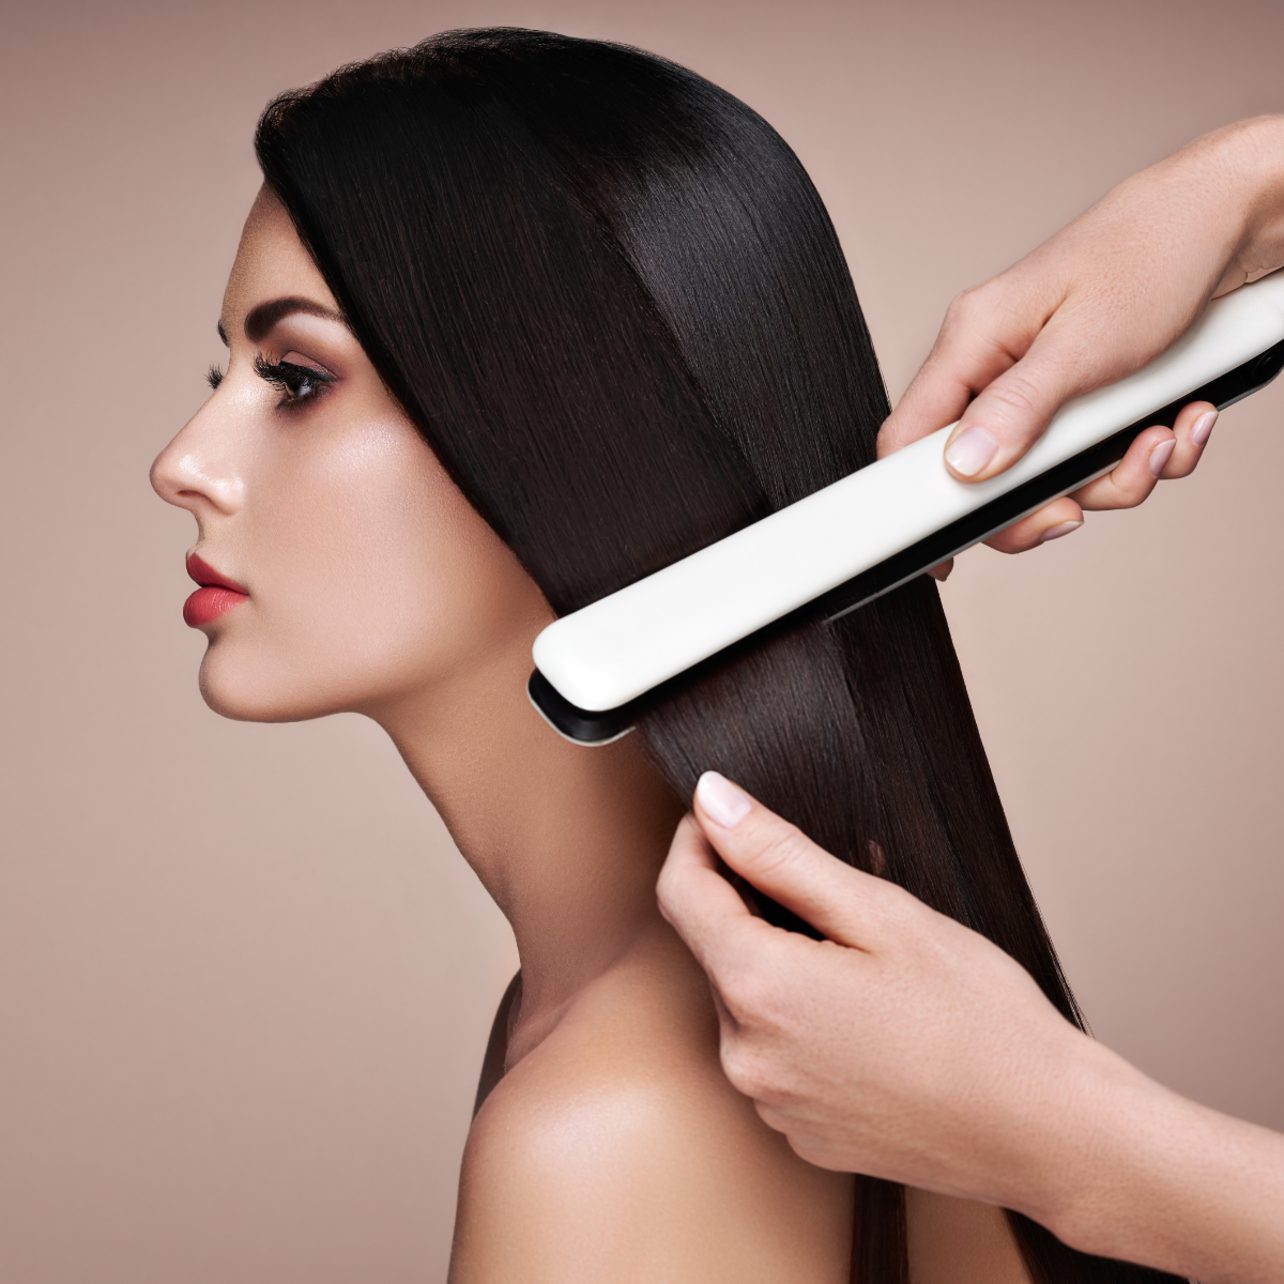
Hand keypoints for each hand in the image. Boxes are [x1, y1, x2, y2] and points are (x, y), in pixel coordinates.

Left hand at [658, 772, 1283, 1283]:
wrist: (1049, 1133)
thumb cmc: (981, 1020)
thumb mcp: (880, 912)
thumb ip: (779, 853)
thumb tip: (713, 803)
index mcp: (758, 990)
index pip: (680, 892)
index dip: (697, 842)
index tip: (726, 817)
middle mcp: (746, 1056)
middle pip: (714, 948)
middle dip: (754, 905)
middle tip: (834, 889)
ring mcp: (771, 1103)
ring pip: (745, 1002)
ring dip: (780, 964)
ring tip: (865, 960)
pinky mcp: (798, 1133)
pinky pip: (773, 1054)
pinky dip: (800, 1022)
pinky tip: (867, 1016)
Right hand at [878, 115, 1283, 573]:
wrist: (1229, 218)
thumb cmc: (1154, 252)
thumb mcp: (1086, 341)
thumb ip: (1017, 409)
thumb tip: (964, 466)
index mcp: (973, 341)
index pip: (911, 437)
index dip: (919, 503)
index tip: (946, 553)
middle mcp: (997, 366)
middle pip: (984, 475)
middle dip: (1047, 499)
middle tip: (1081, 504)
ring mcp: (1039, 385)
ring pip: (1049, 475)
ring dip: (1114, 477)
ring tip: (1160, 439)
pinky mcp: (1083, 397)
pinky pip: (1095, 457)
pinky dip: (1143, 455)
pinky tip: (1176, 421)